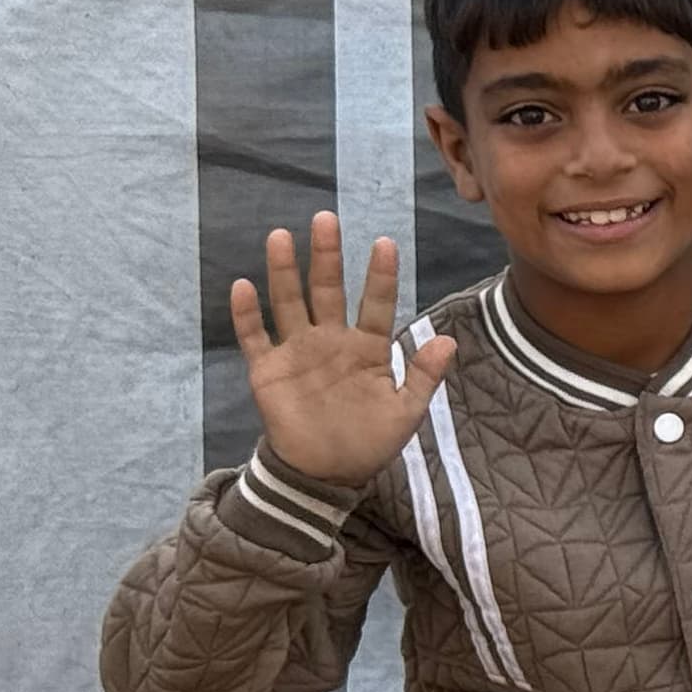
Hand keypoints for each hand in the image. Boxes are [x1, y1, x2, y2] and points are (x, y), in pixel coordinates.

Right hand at [231, 212, 457, 485]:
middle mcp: (332, 341)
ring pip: (290, 302)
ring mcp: (298, 352)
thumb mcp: (406, 412)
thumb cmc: (370, 440)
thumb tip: (448, 341)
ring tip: (281, 236)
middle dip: (327, 256)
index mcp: (368, 348)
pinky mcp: (268, 370)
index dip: (380, 276)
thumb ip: (424, 376)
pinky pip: (255, 337)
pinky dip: (247, 314)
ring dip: (285, 271)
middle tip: (326, 218)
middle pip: (329, 290)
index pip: (377, 303)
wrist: (327, 472)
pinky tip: (243, 286)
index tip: (384, 243)